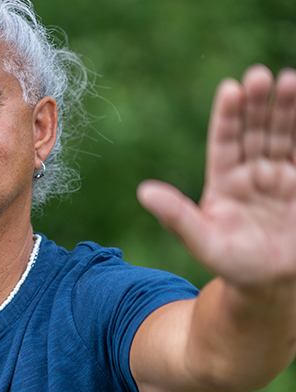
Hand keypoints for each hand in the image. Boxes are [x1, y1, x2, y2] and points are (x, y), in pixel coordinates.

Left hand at [138, 65, 295, 286]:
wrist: (270, 283)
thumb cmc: (231, 264)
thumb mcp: (201, 241)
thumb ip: (176, 216)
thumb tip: (142, 191)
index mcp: (223, 181)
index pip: (225, 142)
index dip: (227, 117)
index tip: (230, 89)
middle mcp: (252, 173)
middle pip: (255, 131)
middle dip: (258, 104)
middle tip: (258, 75)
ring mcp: (280, 176)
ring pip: (283, 135)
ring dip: (287, 108)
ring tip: (289, 79)